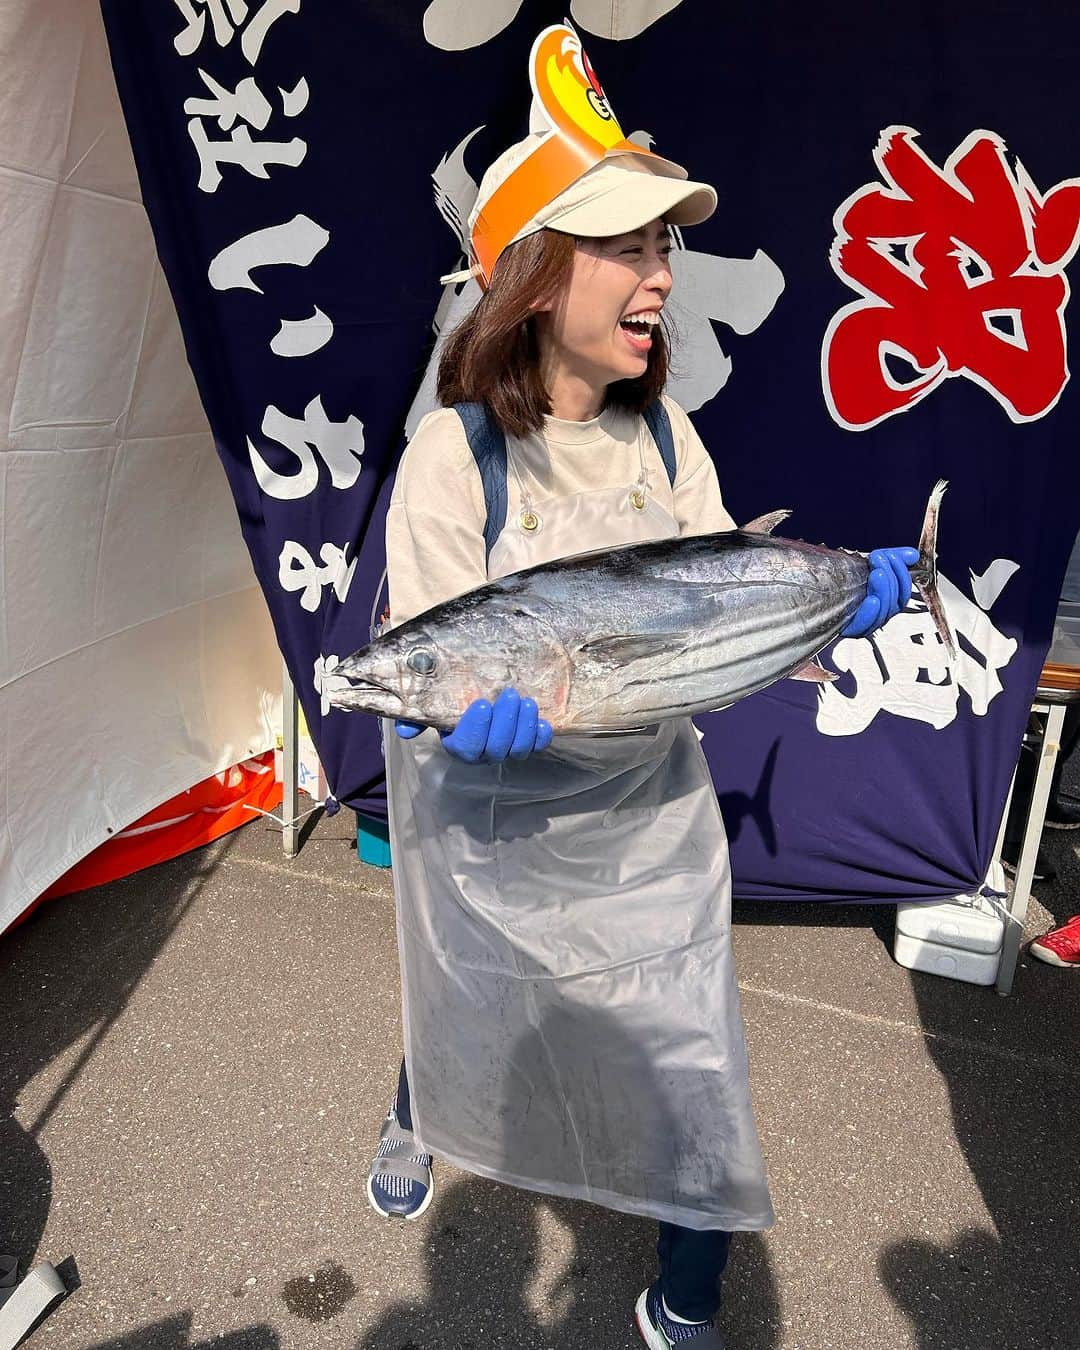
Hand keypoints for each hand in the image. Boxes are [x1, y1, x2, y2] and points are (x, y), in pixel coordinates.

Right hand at [396, 687, 552, 762]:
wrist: (475, 694)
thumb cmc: (453, 700)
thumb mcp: (433, 705)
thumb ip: (417, 717)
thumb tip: (405, 730)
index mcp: (458, 745)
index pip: (467, 746)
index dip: (476, 729)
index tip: (482, 703)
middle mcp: (483, 753)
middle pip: (496, 749)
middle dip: (505, 722)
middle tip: (510, 694)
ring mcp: (506, 751)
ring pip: (518, 750)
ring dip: (524, 726)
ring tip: (527, 701)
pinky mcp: (527, 744)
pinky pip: (537, 747)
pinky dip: (541, 736)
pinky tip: (543, 721)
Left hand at [840, 546, 919, 637]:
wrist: (819, 593)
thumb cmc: (847, 580)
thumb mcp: (871, 566)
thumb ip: (893, 559)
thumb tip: (913, 555)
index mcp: (889, 602)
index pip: (903, 592)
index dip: (902, 574)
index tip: (891, 556)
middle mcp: (880, 614)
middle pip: (895, 601)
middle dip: (890, 576)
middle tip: (878, 558)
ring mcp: (867, 624)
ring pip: (884, 612)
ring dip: (882, 590)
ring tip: (876, 573)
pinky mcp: (850, 630)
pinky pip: (865, 626)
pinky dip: (870, 612)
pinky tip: (872, 600)